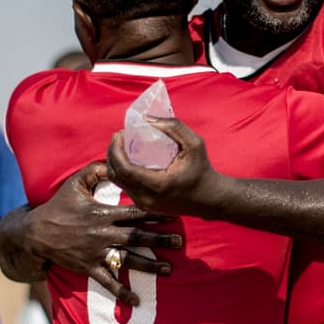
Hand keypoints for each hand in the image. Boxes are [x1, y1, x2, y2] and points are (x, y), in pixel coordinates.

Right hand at [24, 162, 181, 306]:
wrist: (36, 233)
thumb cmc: (58, 207)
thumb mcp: (74, 184)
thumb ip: (94, 171)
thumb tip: (113, 162)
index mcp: (103, 213)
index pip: (134, 213)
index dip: (155, 214)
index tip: (173, 215)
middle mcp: (103, 233)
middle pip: (137, 237)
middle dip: (160, 240)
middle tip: (179, 242)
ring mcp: (97, 253)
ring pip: (128, 260)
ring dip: (150, 266)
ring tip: (169, 269)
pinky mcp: (89, 268)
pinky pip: (108, 282)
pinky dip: (122, 293)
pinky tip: (136, 302)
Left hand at [106, 117, 222, 216]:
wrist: (210, 199)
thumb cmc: (203, 170)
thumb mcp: (194, 144)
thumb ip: (173, 127)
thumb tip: (147, 119)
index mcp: (156, 185)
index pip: (124, 169)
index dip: (116, 150)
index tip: (120, 134)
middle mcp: (146, 198)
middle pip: (115, 175)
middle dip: (113, 153)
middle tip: (120, 136)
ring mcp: (144, 204)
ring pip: (117, 181)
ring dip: (116, 161)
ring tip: (123, 145)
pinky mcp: (144, 205)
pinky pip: (125, 186)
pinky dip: (122, 171)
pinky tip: (129, 158)